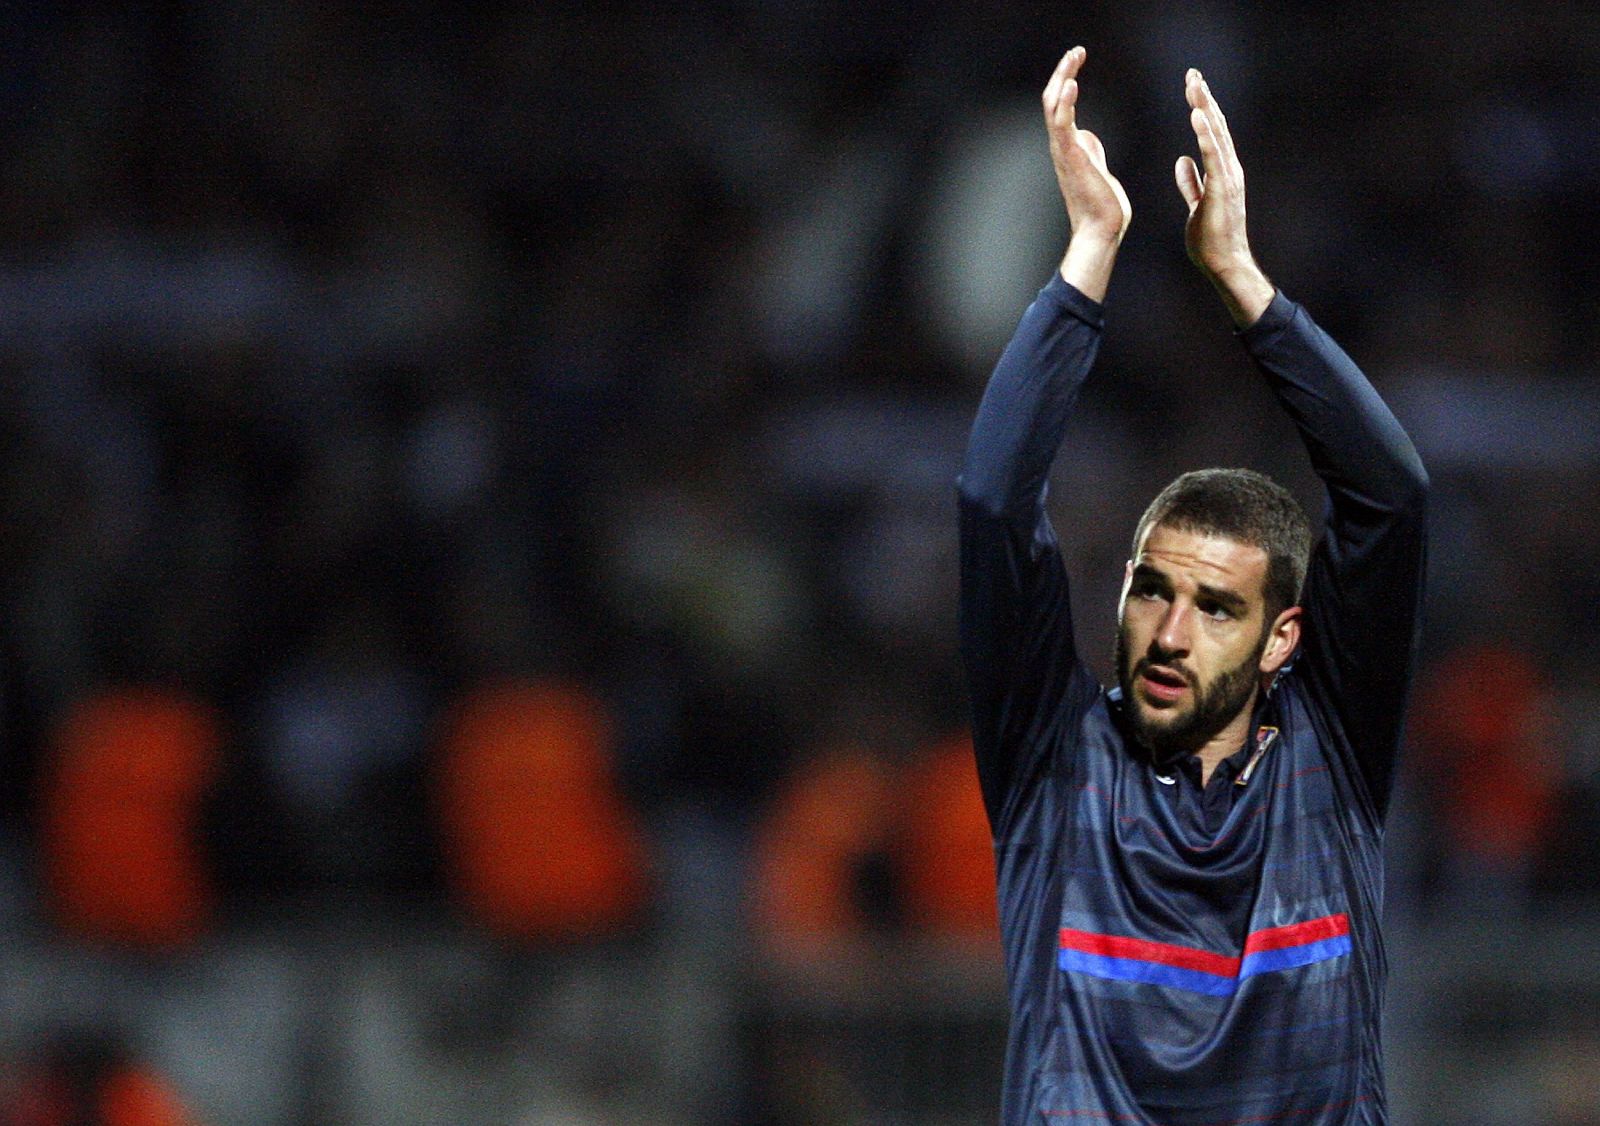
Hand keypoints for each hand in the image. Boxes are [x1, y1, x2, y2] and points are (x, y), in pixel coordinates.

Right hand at [1044, 46, 1129, 299]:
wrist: (1101, 232)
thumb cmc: (1103, 207)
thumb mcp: (1098, 169)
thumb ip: (1090, 150)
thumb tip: (1087, 134)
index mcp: (1068, 147)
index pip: (1060, 105)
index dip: (1066, 79)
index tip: (1077, 60)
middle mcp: (1060, 146)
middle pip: (1053, 99)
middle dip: (1063, 72)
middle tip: (1076, 51)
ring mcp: (1063, 151)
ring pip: (1054, 106)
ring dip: (1063, 78)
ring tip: (1074, 56)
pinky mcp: (1071, 157)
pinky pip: (1062, 123)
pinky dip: (1065, 101)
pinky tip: (1072, 82)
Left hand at [1174, 70, 1273, 324]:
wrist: (1224, 264)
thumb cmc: (1212, 239)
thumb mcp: (1197, 204)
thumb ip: (1191, 183)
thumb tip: (1182, 160)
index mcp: (1222, 172)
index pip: (1211, 133)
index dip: (1202, 109)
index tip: (1192, 88)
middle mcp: (1229, 169)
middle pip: (1215, 127)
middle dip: (1204, 99)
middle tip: (1192, 74)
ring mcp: (1229, 178)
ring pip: (1216, 135)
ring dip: (1205, 108)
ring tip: (1194, 85)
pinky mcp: (1223, 189)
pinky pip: (1214, 156)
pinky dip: (1205, 134)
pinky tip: (1197, 115)